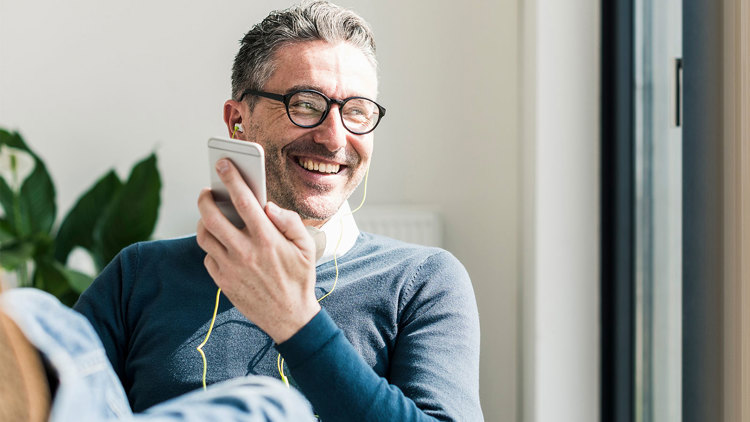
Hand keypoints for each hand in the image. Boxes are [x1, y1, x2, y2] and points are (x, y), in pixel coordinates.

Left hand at [196, 159, 320, 342]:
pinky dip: (212, 245)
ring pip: (204, 236)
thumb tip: (268, 205)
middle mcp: (245, 252)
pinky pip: (208, 256)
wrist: (290, 318)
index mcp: (267, 239)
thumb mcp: (306, 247)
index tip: (223, 164)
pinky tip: (221, 242)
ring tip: (211, 215)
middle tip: (207, 191)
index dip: (231, 178)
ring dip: (204, 220)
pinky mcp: (222, 281)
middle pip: (212, 216)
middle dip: (205, 197)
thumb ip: (289, 221)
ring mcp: (230, 268)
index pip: (244, 201)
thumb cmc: (300, 278)